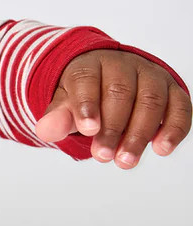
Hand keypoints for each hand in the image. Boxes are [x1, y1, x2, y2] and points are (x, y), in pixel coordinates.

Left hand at [34, 49, 190, 166]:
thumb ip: (57, 117)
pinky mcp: (173, 90)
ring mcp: (151, 75)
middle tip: (102, 156)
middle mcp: (123, 64)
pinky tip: (161, 149)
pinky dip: (174, 128)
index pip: (87, 79)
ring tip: (125, 160)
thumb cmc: (85, 95)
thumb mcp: (65, 104)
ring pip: (150, 100)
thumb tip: (46, 131)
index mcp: (91, 64)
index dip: (87, 103)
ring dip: (139, 133)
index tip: (87, 129)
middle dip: (112, 127)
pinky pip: (180, 106)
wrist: (109, 81)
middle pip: (120, 92)